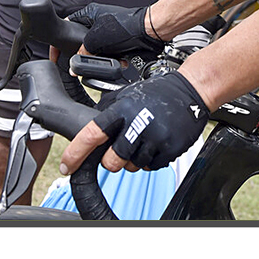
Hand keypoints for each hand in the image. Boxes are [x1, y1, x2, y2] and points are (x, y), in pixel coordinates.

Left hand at [60, 70, 209, 173]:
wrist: (191, 90)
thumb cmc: (158, 93)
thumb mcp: (126, 95)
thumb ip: (108, 113)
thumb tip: (88, 133)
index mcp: (122, 110)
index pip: (91, 135)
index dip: (75, 154)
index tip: (67, 166)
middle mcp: (137, 124)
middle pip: (111, 162)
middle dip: (112, 161)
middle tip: (122, 148)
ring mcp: (155, 138)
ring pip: (132, 167)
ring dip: (134, 159)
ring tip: (145, 139)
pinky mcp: (170, 149)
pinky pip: (151, 167)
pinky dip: (151, 160)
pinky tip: (157, 143)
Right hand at [69, 2, 165, 60]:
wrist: (150, 33)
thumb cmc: (128, 26)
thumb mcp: (96, 38)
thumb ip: (83, 50)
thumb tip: (76, 61)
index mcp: (90, 13)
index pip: (68, 25)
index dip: (60, 41)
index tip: (56, 54)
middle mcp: (98, 21)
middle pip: (82, 41)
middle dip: (86, 53)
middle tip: (85, 59)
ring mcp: (109, 32)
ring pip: (97, 51)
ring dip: (103, 58)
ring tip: (108, 57)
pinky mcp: (120, 42)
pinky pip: (111, 54)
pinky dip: (115, 59)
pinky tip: (119, 59)